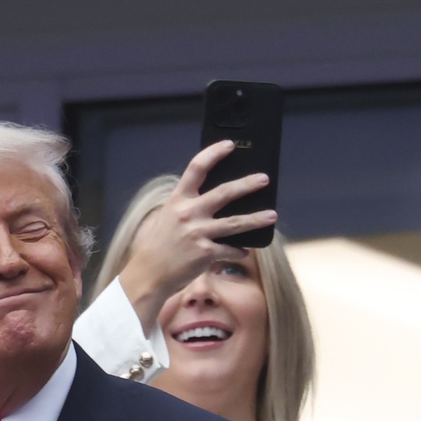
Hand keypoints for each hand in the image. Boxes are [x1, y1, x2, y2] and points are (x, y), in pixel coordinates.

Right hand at [115, 139, 276, 328]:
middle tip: (263, 179)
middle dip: (247, 184)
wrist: (148, 274)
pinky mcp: (205, 253)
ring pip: (235, 223)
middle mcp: (188, 214)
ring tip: (272, 215)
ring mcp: (197, 234)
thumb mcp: (168, 218)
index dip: (213, 154)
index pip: (196, 169)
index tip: (229, 145)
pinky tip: (244, 251)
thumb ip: (189, 206)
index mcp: (178, 201)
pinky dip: (239, 251)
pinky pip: (230, 250)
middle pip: (224, 193)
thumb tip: (219, 199)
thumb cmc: (160, 245)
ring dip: (256, 219)